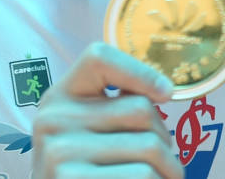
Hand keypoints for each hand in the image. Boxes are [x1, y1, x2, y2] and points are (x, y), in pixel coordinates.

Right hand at [32, 42, 183, 178]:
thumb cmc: (82, 172)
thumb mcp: (81, 132)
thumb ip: (109, 108)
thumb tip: (161, 89)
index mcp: (58, 98)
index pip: (98, 58)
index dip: (139, 71)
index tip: (166, 93)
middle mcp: (54, 120)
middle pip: (140, 108)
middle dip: (164, 137)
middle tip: (163, 159)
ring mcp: (61, 153)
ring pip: (150, 147)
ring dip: (169, 167)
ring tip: (163, 177)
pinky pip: (144, 174)